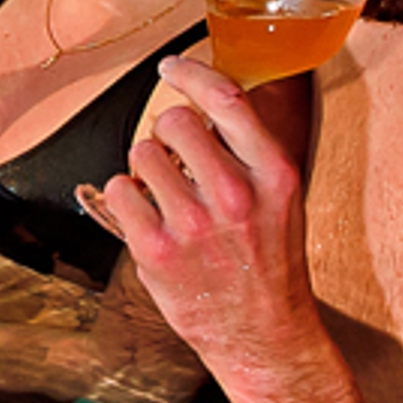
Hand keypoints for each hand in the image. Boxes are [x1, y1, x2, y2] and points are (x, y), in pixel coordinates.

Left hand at [93, 54, 316, 374]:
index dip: (192, 74)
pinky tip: (149, 216)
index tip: (172, 67)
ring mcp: (193, 224)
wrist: (264, 334)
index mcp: (274, 173)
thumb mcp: (281, 198)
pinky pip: (120, 190)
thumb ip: (249, 150)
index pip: (226, 99)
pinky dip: (127, 197)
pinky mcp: (156, 250)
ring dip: (146, 167)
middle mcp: (235, 194)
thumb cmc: (269, 263)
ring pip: (141, 153)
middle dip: (169, 132)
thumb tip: (206, 100)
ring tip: (167, 196)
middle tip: (177, 158)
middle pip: (175, 120)